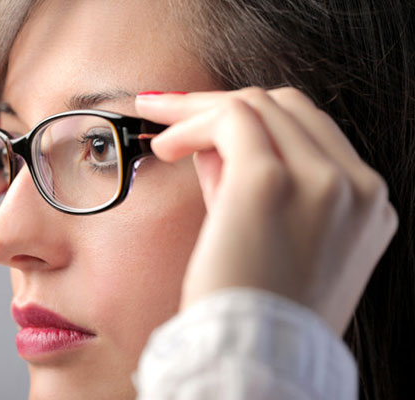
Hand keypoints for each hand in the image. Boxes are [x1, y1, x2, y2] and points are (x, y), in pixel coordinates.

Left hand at [136, 88, 397, 334]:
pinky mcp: (270, 183)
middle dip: (222, 103)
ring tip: (159, 129)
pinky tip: (162, 146)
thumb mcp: (274, 237)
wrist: (255, 360)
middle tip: (173, 113)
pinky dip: (190, 124)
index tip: (208, 122)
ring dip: (200, 110)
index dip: (255, 117)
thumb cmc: (256, 306)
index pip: (310, 129)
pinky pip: (229, 121)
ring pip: (257, 105)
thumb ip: (253, 185)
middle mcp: (356, 186)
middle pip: (287, 107)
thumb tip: (213, 143)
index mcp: (365, 202)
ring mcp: (322, 181)